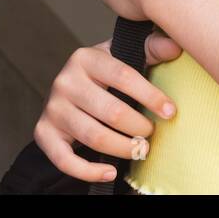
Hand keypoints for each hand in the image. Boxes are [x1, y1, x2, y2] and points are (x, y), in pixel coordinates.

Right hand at [32, 32, 182, 182]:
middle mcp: (64, 81)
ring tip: (140, 150)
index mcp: (86, 58)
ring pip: (93, 135)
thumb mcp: (122, 55)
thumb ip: (150, 49)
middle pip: (110, 110)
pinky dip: (88, 170)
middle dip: (138, 127)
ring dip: (122, 148)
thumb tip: (175, 46)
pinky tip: (110, 172)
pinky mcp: (43, 132)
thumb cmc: (103, 74)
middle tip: (151, 134)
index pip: (123, 75)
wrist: (68, 90)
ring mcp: (53, 108)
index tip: (170, 112)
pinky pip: (64, 159)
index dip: (150, 96)